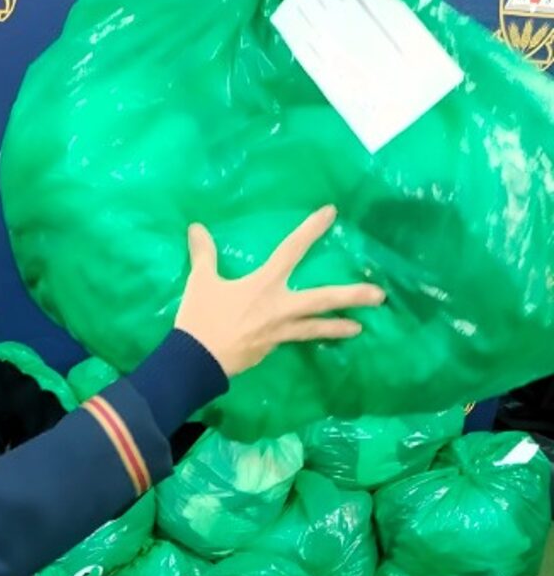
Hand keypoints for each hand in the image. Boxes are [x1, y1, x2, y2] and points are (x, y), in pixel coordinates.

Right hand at [173, 205, 385, 378]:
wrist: (195, 362)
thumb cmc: (201, 319)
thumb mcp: (201, 283)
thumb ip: (204, 254)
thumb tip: (196, 227)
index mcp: (264, 284)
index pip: (292, 250)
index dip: (311, 230)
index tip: (332, 213)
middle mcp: (279, 307)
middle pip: (322, 299)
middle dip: (351, 296)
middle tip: (379, 296)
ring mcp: (278, 331)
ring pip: (315, 328)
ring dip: (338, 327)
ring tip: (359, 327)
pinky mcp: (270, 349)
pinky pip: (293, 340)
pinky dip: (305, 338)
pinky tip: (313, 339)